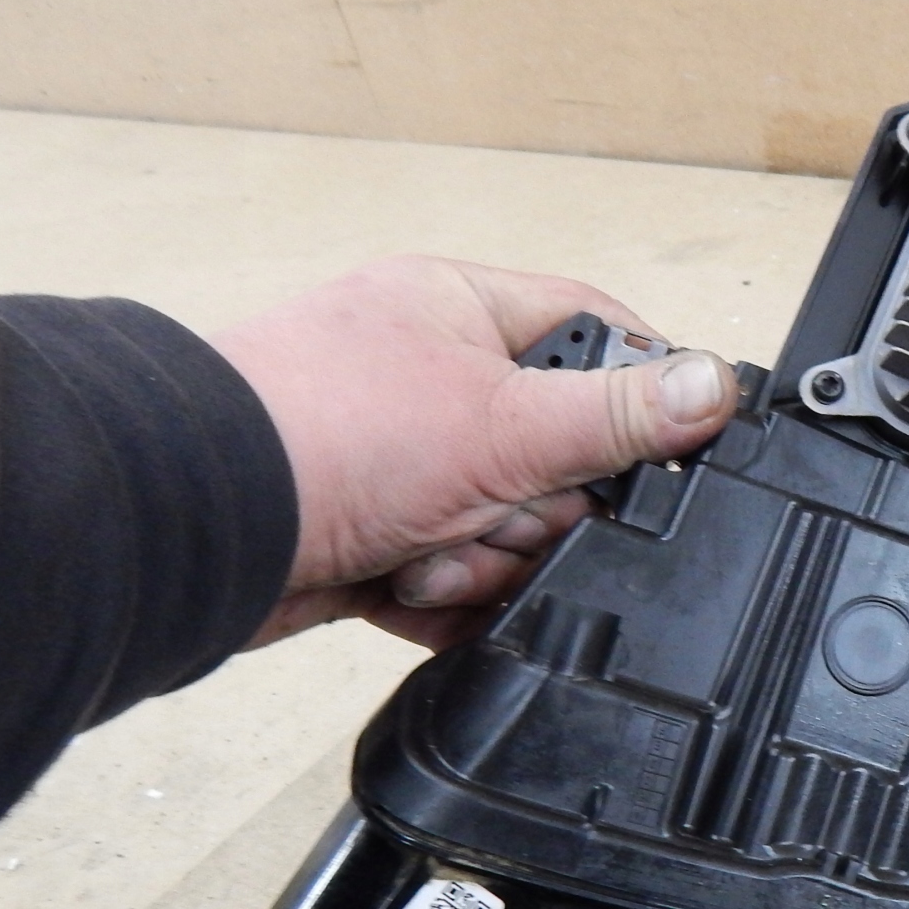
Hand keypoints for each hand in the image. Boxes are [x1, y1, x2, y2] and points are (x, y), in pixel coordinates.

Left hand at [210, 255, 737, 648]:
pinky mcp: (369, 538)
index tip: (665, 449)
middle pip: (561, 456)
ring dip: (482, 559)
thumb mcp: (507, 421)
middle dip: (539, 508)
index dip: (640, 394)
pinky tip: (401, 583)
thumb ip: (621, 413)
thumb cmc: (320, 434)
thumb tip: (715, 384)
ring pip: (507, 529)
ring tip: (429, 548)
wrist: (193, 530)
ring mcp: (397, 463)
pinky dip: (439, 595)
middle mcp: (431, 379)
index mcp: (462, 312)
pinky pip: (453, 580)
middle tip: (502, 508)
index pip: (595, 333)